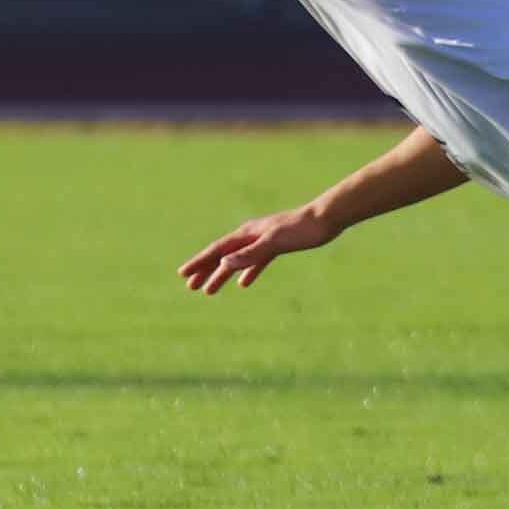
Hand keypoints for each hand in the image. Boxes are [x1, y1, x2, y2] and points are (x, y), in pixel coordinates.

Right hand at [180, 204, 331, 294]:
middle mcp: (251, 235)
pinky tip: (244, 283)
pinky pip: (255, 261)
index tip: (183, 274)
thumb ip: (249, 254)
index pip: (217, 250)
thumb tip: (223, 263)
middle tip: (190, 286)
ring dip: (222, 274)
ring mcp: (263, 240)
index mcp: (247, 233)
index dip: (199, 263)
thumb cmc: (301, 231)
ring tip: (210, 290)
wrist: (326, 219)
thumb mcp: (274, 244)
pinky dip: (246, 272)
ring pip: (236, 260)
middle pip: (222, 255)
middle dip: (205, 270)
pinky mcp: (277, 246)